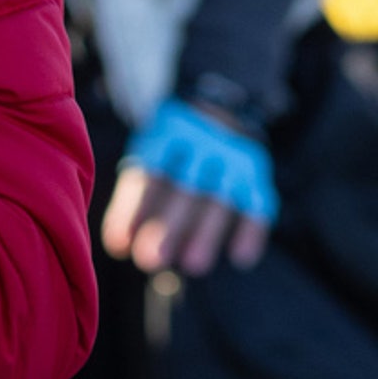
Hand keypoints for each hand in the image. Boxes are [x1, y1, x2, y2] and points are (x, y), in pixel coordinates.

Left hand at [101, 99, 276, 276]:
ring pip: (220, 198)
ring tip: (193, 265)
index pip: (150, 173)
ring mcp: (233, 157)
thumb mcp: (149, 160)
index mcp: (168, 133)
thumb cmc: (172, 155)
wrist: (219, 113)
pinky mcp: (256, 174)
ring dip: (207, 232)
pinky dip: (250, 230)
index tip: (121, 244)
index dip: (135, 209)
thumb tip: (119, 246)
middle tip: (152, 259)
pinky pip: (258, 203)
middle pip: (186, 186)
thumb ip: (132, 204)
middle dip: (169, 224)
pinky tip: (240, 258)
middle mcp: (203, 142)